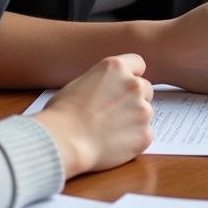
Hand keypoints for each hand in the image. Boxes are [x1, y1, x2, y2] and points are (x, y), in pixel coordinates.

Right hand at [34, 53, 153, 176]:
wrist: (63, 142)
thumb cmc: (62, 114)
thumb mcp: (79, 83)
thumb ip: (102, 83)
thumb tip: (106, 90)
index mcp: (115, 68)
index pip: (138, 63)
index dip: (131, 75)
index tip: (124, 85)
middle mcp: (133, 85)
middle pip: (145, 89)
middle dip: (134, 99)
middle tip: (114, 113)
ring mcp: (142, 110)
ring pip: (145, 113)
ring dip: (133, 120)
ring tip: (108, 132)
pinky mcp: (145, 134)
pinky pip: (144, 135)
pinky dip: (133, 141)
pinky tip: (112, 145)